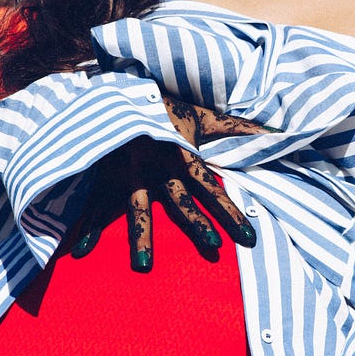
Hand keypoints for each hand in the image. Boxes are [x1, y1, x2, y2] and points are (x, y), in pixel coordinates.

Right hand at [71, 96, 266, 270]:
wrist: (117, 90)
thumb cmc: (165, 108)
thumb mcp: (202, 116)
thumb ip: (237, 129)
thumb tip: (275, 133)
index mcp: (181, 155)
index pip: (212, 187)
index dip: (230, 210)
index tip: (248, 237)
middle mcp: (157, 166)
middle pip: (179, 199)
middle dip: (195, 222)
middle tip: (212, 247)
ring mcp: (128, 172)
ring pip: (136, 207)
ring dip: (142, 235)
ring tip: (145, 265)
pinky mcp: (104, 174)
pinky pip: (94, 203)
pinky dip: (86, 228)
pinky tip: (79, 253)